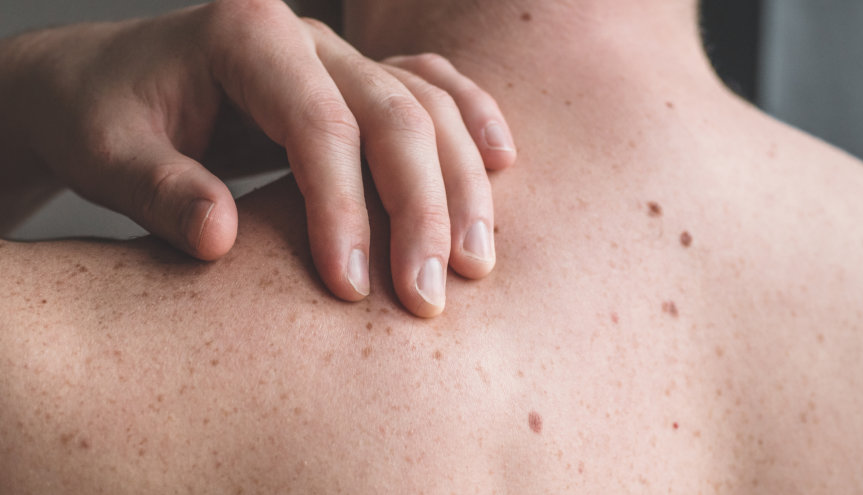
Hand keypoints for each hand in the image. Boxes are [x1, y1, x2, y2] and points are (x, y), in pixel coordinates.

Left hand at [0, 0, 515, 316]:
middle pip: (394, 115)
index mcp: (246, 35)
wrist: (104, 86)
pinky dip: (471, 122)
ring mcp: (339, 54)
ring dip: (461, 186)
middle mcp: (307, 36)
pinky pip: (432, 88)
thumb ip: (159, 191)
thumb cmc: (103, 119)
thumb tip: (221, 236)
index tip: (349, 289)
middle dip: (421, 211)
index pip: (320, 125)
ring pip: (427, 106)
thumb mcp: (108, 154)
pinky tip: (502, 163)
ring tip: (475, 263)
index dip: (342, 210)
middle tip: (430, 297)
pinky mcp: (355, 79)